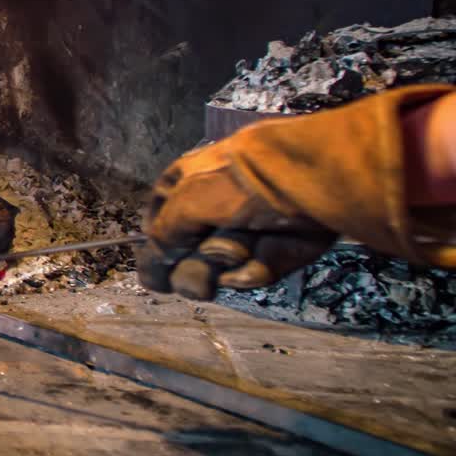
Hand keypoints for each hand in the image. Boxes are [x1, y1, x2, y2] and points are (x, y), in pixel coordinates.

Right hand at [137, 134, 336, 298]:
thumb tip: (152, 266)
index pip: (159, 216)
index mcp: (187, 181)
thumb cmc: (235, 181)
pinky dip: (252, 270)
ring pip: (216, 266)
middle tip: (197, 268)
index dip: (156, 242)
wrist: (304, 182)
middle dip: (190, 263)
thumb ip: (162, 236)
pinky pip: (250, 274)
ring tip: (237, 248)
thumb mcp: (183, 201)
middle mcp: (213, 207)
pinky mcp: (274, 252)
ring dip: (221, 261)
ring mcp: (245, 231)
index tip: (156, 267)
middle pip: (185, 250)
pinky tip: (257, 256)